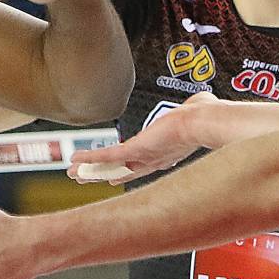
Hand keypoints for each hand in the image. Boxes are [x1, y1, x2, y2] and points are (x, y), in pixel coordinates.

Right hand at [67, 93, 211, 183]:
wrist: (202, 121)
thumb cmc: (204, 114)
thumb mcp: (198, 110)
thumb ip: (196, 106)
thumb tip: (201, 100)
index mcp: (166, 151)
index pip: (141, 165)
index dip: (125, 171)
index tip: (114, 178)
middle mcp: (153, 158)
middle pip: (122, 171)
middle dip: (103, 175)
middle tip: (86, 179)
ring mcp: (144, 156)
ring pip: (111, 167)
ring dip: (91, 171)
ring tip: (73, 175)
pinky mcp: (135, 150)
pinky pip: (107, 156)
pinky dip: (89, 158)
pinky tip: (74, 160)